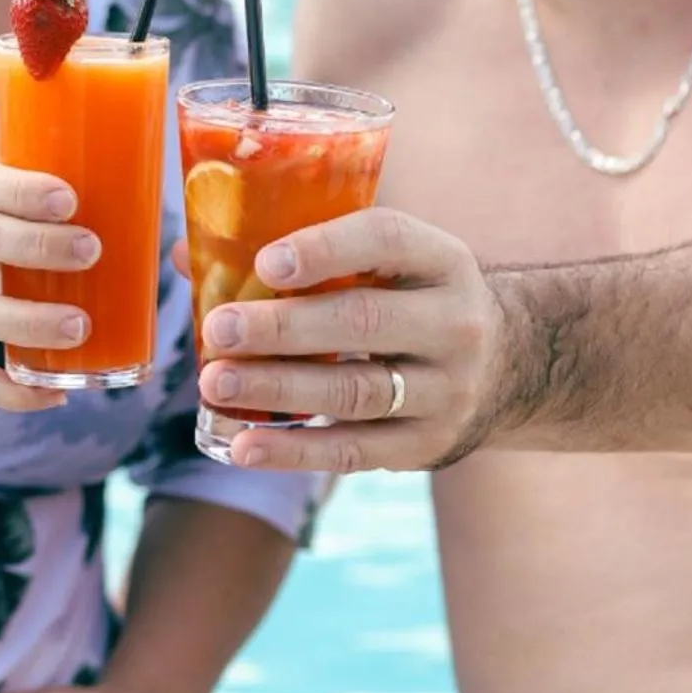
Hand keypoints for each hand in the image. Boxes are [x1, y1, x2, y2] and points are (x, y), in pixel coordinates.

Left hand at [196, 208, 506, 471]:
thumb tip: (186, 251)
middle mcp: (453, 323)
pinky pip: (353, 450)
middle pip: (364, 322)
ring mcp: (445, 390)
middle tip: (218, 330)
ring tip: (215, 384)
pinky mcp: (426, 445)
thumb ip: (300, 250)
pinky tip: (242, 445)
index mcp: (441, 259)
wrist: (505, 363)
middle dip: (284, 329)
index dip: (325, 248)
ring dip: (278, 390)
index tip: (266, 262)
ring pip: (355, 391)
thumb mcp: (386, 260)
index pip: (386, 240)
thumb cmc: (409, 294)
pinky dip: (293, 451)